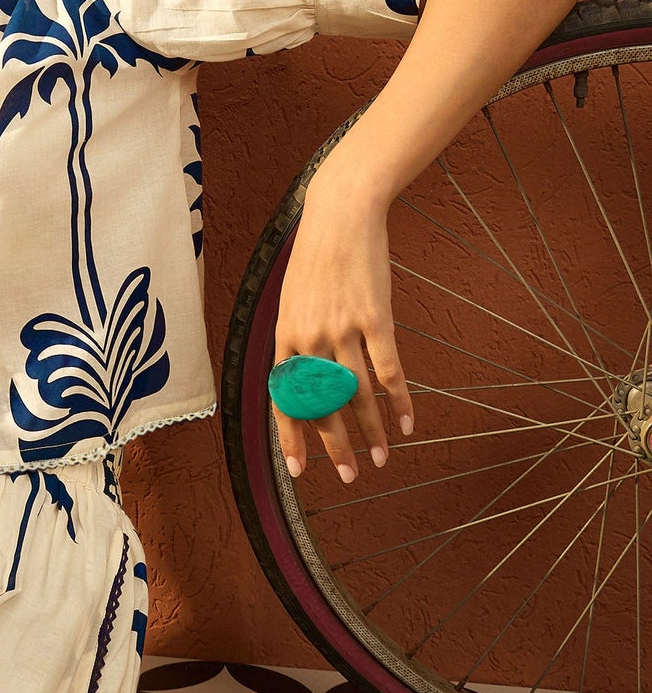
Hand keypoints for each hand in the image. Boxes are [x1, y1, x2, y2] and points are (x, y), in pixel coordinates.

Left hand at [272, 187, 414, 484]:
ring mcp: (344, 329)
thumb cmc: (314, 259)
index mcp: (285, 337)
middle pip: (324, 406)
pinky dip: (400, 400)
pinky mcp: (375, 318)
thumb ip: (295, 343)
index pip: (286, 400)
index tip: (299, 471)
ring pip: (358, 395)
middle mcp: (311, 339)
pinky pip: (389, 371)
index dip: (293, 437)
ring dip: (373, 432)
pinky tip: (408, 423)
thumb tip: (300, 382)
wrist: (338, 215)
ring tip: (383, 458)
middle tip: (350, 476)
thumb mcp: (290, 302)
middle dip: (337, 447)